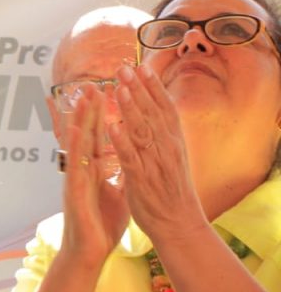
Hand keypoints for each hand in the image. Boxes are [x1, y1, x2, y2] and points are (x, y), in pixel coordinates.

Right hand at [60, 85, 129, 268]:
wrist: (89, 251)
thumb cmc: (100, 224)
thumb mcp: (117, 194)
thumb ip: (121, 175)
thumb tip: (131, 161)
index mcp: (93, 169)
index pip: (96, 137)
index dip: (99, 116)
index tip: (103, 92)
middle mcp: (82, 169)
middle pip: (85, 134)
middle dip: (89, 109)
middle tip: (91, 84)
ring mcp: (75, 178)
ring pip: (77, 144)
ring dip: (78, 119)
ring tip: (81, 97)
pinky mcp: (73, 190)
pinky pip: (75, 164)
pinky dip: (76, 146)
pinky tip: (77, 129)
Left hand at [109, 64, 203, 240]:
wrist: (179, 225)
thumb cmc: (172, 191)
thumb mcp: (172, 158)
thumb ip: (163, 137)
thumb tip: (157, 116)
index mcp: (173, 143)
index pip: (164, 108)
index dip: (154, 87)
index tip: (143, 66)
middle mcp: (167, 149)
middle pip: (152, 113)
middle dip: (138, 89)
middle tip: (123, 67)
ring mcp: (155, 164)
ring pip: (141, 131)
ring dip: (129, 108)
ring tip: (117, 87)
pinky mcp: (142, 180)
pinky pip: (130, 158)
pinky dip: (121, 142)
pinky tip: (112, 127)